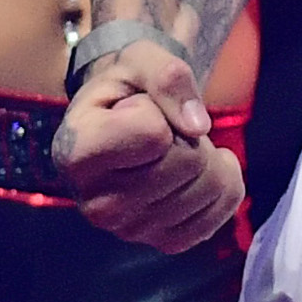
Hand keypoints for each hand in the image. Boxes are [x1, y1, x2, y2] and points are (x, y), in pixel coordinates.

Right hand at [55, 36, 245, 249]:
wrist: (119, 122)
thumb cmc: (126, 88)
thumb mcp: (140, 59)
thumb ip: (168, 76)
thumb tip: (198, 126)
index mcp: (78, 154)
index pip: (154, 134)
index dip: (158, 110)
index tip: (135, 109)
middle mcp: (96, 204)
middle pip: (188, 164)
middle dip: (188, 135)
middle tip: (161, 130)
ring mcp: (129, 230)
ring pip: (210, 188)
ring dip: (204, 157)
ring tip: (171, 150)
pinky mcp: (161, 242)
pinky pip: (220, 214)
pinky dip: (222, 186)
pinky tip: (195, 173)